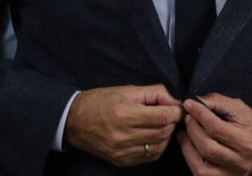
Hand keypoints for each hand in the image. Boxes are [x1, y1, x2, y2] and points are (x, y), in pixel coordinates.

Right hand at [65, 84, 182, 166]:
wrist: (74, 121)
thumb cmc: (100, 101)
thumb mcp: (127, 90)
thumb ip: (154, 93)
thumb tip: (175, 101)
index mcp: (125, 115)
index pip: (163, 117)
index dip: (176, 111)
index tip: (177, 107)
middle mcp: (124, 136)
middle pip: (163, 132)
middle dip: (172, 122)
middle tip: (169, 113)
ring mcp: (123, 152)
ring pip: (160, 146)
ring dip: (166, 135)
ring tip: (160, 124)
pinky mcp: (122, 161)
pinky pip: (150, 156)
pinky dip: (157, 146)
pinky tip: (152, 135)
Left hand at [178, 94, 251, 175]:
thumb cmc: (251, 124)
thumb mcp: (238, 107)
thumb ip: (217, 101)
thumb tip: (195, 102)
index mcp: (246, 141)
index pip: (216, 128)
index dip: (199, 115)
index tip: (188, 104)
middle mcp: (240, 162)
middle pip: (207, 147)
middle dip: (192, 129)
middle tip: (188, 117)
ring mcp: (232, 175)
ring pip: (201, 166)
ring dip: (188, 146)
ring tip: (185, 132)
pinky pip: (201, 175)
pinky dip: (190, 159)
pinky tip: (188, 145)